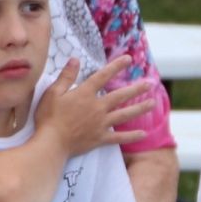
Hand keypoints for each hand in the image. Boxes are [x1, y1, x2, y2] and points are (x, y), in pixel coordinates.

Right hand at [34, 56, 155, 156]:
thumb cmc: (48, 117)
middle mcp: (97, 107)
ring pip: (124, 114)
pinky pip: (119, 137)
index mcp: (85, 94)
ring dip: (140, 108)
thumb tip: (75, 60)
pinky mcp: (100, 138)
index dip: (116, 66)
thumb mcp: (52, 93)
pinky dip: (132, 136)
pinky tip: (143, 134)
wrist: (51, 142)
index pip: (103, 76)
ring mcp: (101, 123)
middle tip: (150, 83)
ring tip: (152, 103)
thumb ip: (66, 77)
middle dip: (136, 89)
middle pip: (120, 96)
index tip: (128, 59)